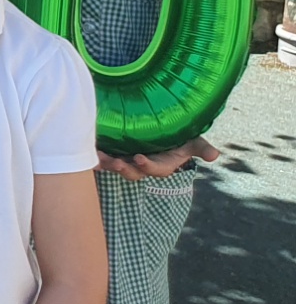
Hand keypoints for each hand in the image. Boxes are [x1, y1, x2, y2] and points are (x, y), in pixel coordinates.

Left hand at [98, 136, 217, 179]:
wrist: (164, 130)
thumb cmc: (181, 138)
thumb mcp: (193, 142)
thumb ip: (201, 149)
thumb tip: (214, 156)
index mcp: (161, 165)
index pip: (154, 169)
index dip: (146, 166)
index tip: (138, 158)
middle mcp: (143, 165)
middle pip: (132, 172)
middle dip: (124, 169)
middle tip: (116, 163)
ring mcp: (129, 159)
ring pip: (117, 166)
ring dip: (107, 164)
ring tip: (98, 157)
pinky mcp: (117, 151)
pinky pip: (105, 158)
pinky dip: (97, 158)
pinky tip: (88, 152)